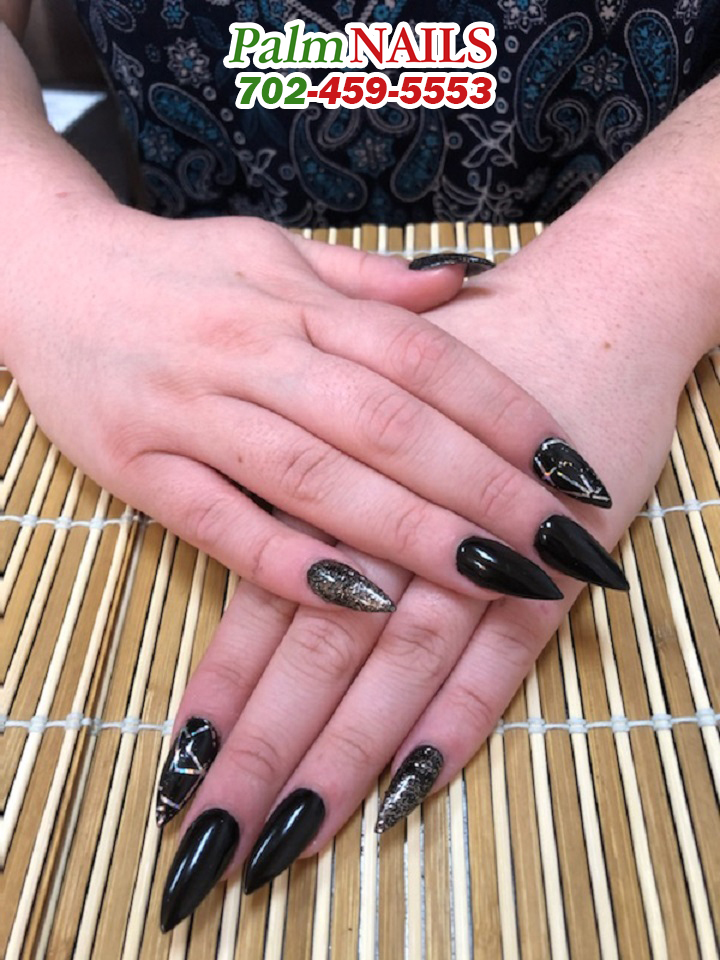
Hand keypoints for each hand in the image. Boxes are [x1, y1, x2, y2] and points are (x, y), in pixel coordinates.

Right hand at [4, 201, 605, 609]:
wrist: (43, 276)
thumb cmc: (174, 270)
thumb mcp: (270, 248)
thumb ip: (365, 279)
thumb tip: (464, 287)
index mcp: (291, 297)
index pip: (418, 354)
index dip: (499, 409)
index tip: (566, 465)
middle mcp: (249, 350)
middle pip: (382, 421)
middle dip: (478, 485)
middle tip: (554, 542)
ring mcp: (190, 412)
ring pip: (312, 476)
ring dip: (408, 531)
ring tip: (490, 576)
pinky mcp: (139, 470)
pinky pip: (222, 525)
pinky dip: (291, 563)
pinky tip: (364, 599)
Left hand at [154, 234, 694, 928]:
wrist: (589, 308)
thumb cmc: (464, 349)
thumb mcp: (364, 397)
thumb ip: (307, 452)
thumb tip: (256, 540)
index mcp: (332, 466)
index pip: (264, 598)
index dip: (223, 689)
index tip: (183, 771)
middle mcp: (393, 511)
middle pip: (320, 644)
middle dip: (266, 747)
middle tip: (216, 844)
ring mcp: (476, 541)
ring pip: (400, 660)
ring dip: (348, 752)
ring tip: (298, 834)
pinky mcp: (547, 563)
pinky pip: (501, 657)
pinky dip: (459, 720)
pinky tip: (414, 785)